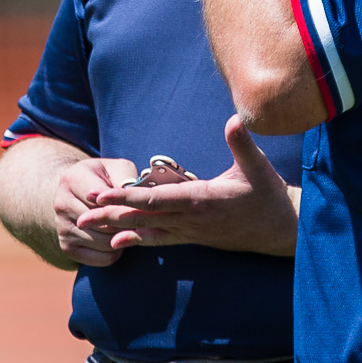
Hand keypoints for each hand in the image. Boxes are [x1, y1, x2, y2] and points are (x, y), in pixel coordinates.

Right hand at [53, 158, 138, 265]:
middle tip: (142, 220)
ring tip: (131, 228)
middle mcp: (61, 204)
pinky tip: (119, 239)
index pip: (102, 200)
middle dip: (127, 223)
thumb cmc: (105, 178)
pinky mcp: (67, 247)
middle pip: (104, 223)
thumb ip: (126, 179)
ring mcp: (62, 227)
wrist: (80, 192)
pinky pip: (102, 259)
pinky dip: (117, 252)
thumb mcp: (117, 168)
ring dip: (123, 238)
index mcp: (72, 179)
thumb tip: (136, 197)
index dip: (125, 205)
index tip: (138, 205)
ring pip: (105, 243)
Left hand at [76, 116, 298, 256]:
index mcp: (201, 200)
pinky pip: (160, 240)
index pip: (157, 199)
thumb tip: (235, 119)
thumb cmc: (268, 196)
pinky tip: (118, 243)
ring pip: (146, 231)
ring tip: (87, 229)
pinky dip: (137, 240)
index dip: (128, 196)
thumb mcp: (257, 167)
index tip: (104, 194)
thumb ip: (242, 143)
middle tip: (79, 216)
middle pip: (143, 218)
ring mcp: (190, 231)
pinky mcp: (192, 237)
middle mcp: (190, 220)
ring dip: (116, 228)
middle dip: (110, 216)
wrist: (282, 231)